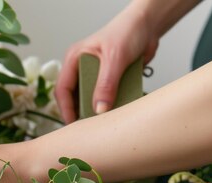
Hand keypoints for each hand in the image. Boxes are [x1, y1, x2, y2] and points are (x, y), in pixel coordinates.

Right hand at [55, 4, 158, 123]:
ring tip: (100, 123)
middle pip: (74, 96)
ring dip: (95, 110)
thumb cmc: (127, 31)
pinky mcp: (108, 80)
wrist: (148, 26)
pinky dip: (109, 106)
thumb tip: (98, 109)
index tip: (73, 123)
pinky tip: (114, 113)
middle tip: (87, 127)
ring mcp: (95, 75)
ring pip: (89, 98)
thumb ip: (106, 84)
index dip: (66, 108)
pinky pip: (104, 97)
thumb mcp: (115, 58)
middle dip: (79, 112)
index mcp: (75, 59)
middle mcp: (81, 68)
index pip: (63, 88)